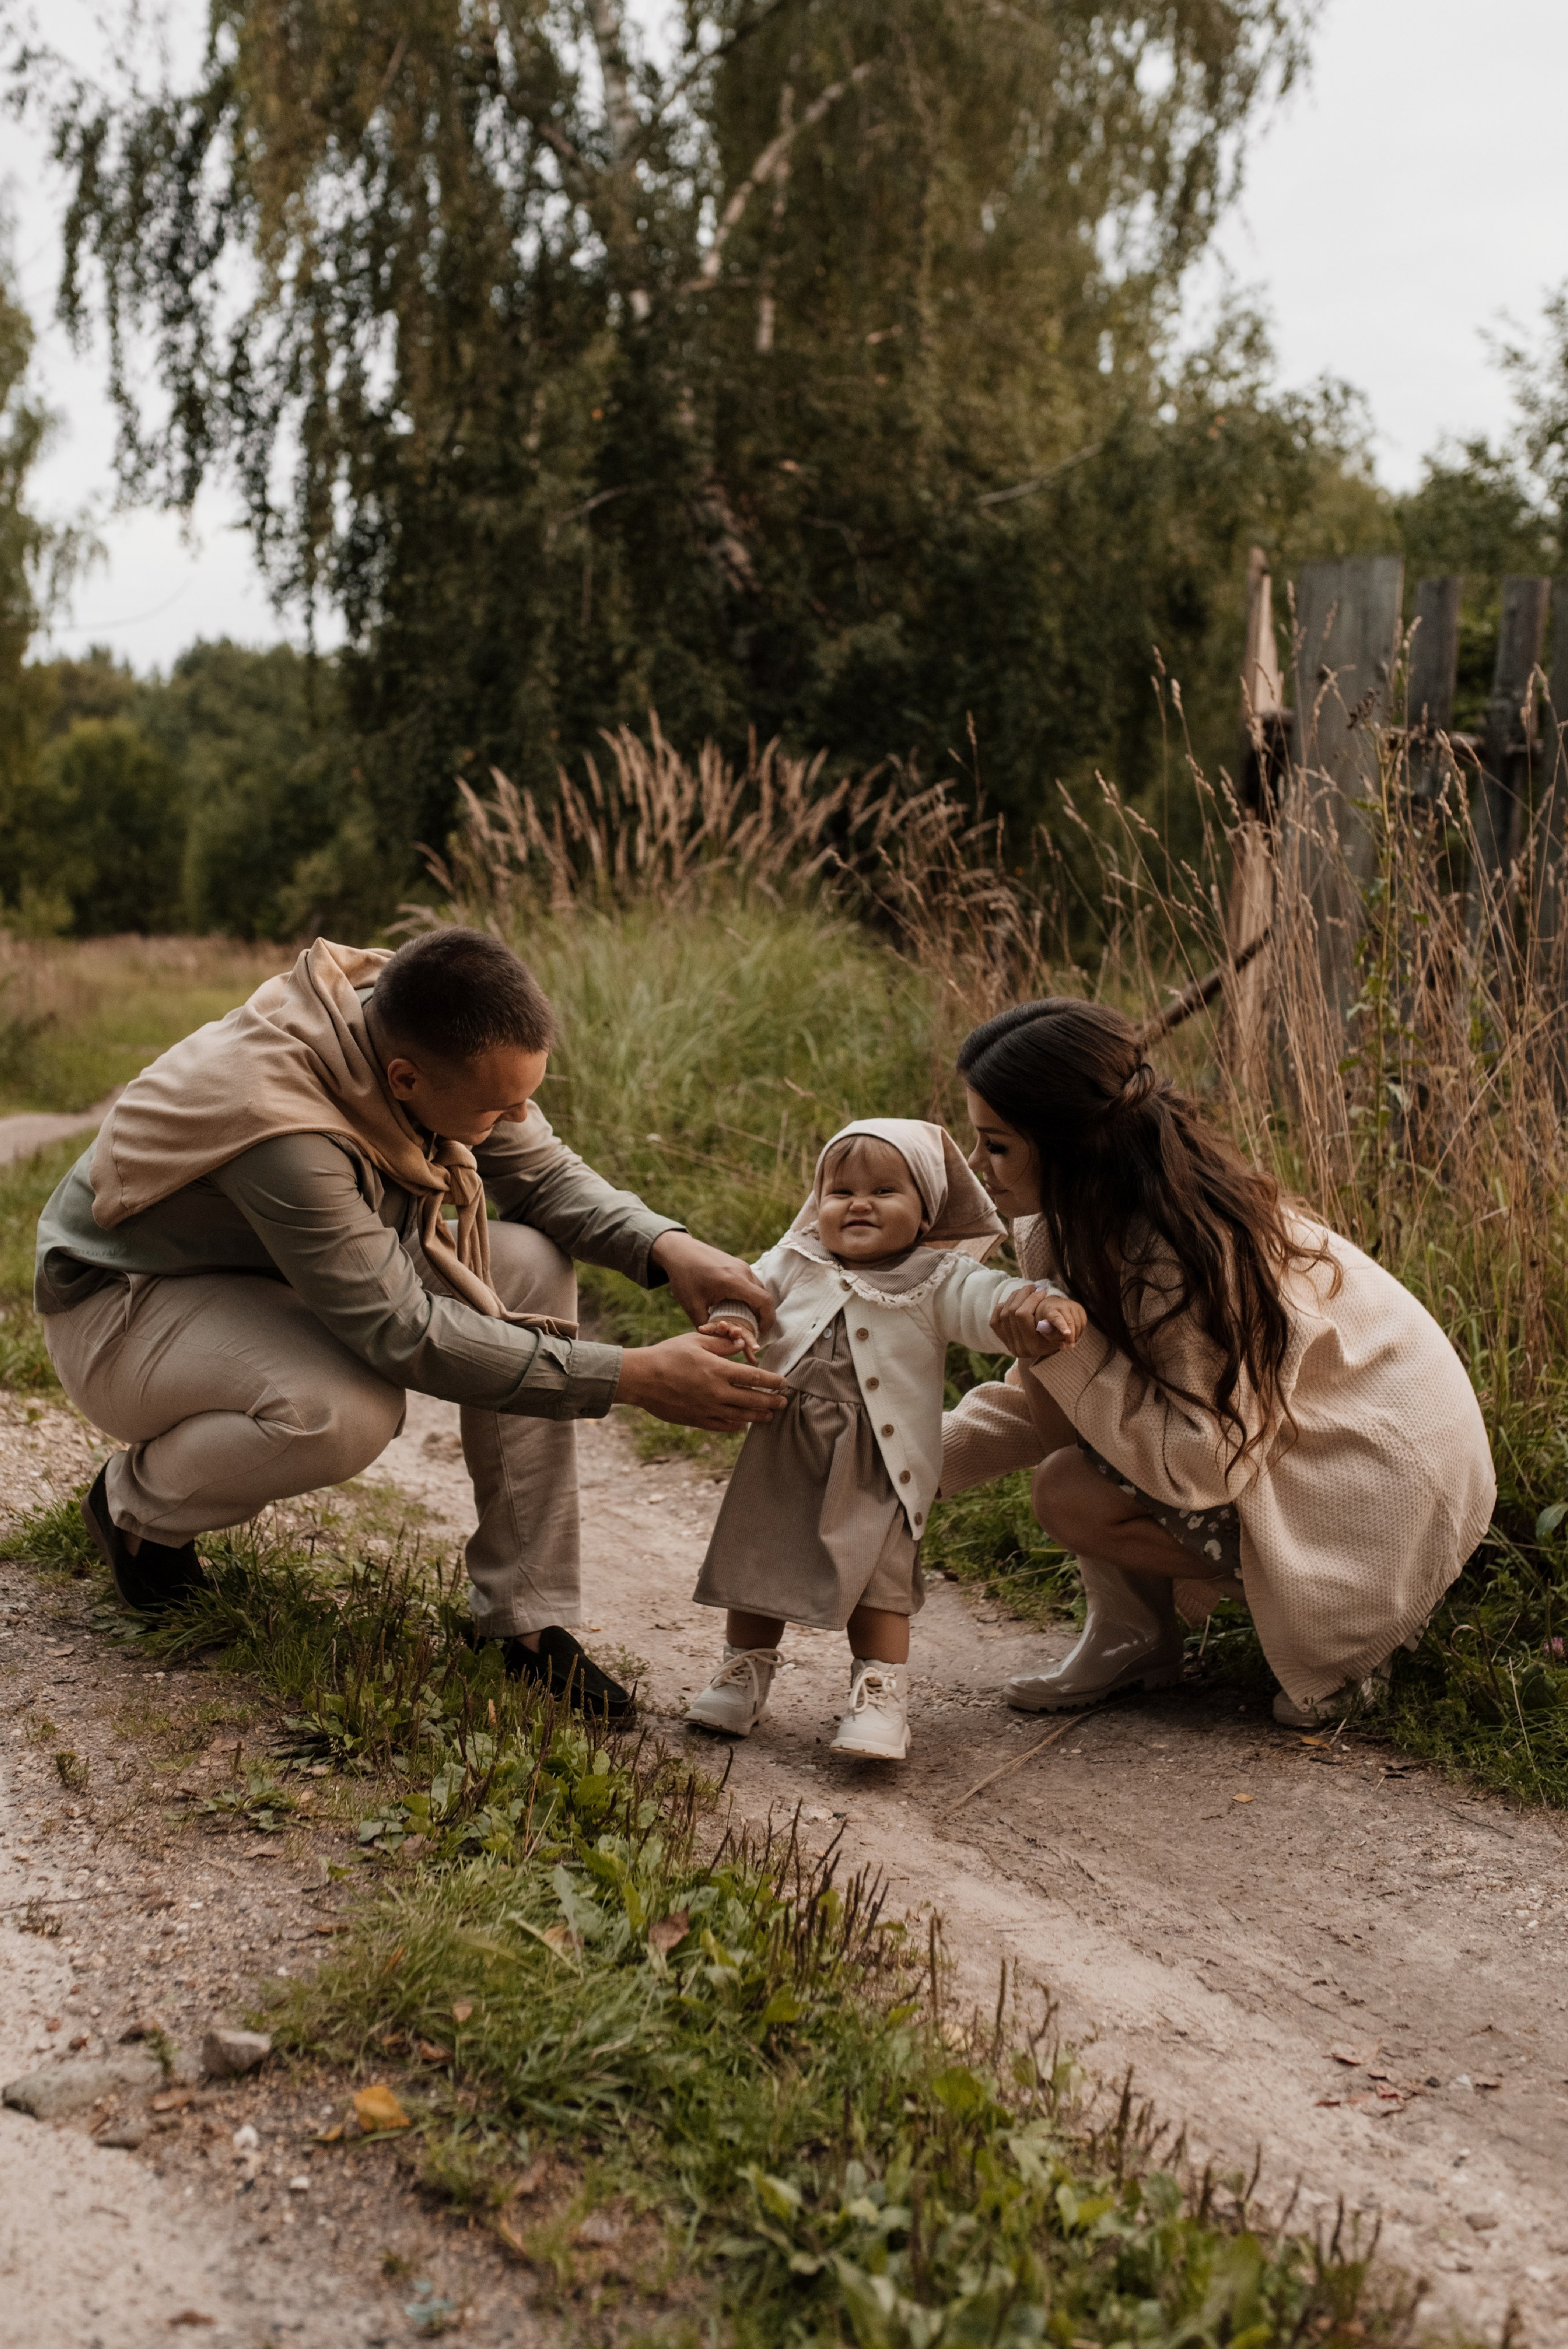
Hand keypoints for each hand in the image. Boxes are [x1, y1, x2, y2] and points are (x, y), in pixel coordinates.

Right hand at [617, 1331, 787, 1431]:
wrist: (641, 1378)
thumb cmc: (667, 1355)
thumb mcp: (695, 1340)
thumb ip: (722, 1343)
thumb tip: (742, 1344)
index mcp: (718, 1370)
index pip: (755, 1378)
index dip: (773, 1381)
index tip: (783, 1382)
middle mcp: (717, 1392)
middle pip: (753, 1400)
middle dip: (772, 1401)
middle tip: (784, 1401)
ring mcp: (708, 1409)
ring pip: (742, 1416)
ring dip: (759, 1416)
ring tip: (770, 1414)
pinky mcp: (697, 1420)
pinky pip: (723, 1426)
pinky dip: (737, 1425)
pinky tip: (743, 1423)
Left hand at [650, 1230, 775, 1334]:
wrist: (679, 1250)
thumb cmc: (684, 1277)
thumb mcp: (692, 1306)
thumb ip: (706, 1325)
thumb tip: (718, 1341)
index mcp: (734, 1282)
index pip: (764, 1302)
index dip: (768, 1320)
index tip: (760, 1333)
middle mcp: (743, 1271)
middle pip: (764, 1297)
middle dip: (761, 1316)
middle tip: (751, 1331)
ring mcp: (742, 1265)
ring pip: (758, 1289)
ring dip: (755, 1305)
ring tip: (744, 1320)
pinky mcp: (738, 1264)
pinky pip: (751, 1282)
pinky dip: (750, 1296)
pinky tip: (736, 1305)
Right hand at [699, 1314, 760, 1363]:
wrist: (726, 1321)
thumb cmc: (737, 1337)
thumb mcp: (744, 1342)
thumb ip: (748, 1351)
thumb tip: (754, 1361)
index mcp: (743, 1333)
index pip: (748, 1338)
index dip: (752, 1344)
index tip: (756, 1348)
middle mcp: (732, 1329)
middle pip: (734, 1331)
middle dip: (736, 1331)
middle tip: (737, 1331)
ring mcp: (722, 1327)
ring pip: (722, 1327)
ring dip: (722, 1327)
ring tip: (722, 1325)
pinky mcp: (711, 1326)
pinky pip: (709, 1327)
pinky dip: (706, 1328)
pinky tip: (701, 1329)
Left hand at [990, 1285, 1086, 1360]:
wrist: (1045, 1347)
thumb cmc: (1057, 1334)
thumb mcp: (1061, 1333)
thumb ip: (1059, 1327)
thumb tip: (1066, 1330)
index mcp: (1033, 1346)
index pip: (1023, 1314)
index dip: (1032, 1298)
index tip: (1043, 1290)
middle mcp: (1018, 1347)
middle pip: (1012, 1311)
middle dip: (1023, 1294)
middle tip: (1034, 1287)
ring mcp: (1008, 1343)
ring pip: (1004, 1312)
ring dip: (1015, 1297)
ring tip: (1027, 1290)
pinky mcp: (1001, 1339)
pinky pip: (996, 1318)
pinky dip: (1004, 1306)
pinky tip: (1016, 1300)